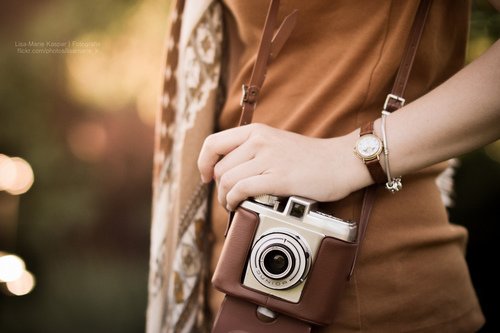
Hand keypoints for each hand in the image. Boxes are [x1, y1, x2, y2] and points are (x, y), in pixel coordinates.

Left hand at [197, 123, 368, 210]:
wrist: (342, 161)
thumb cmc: (311, 157)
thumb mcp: (276, 142)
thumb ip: (254, 150)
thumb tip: (229, 168)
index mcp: (256, 131)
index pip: (213, 143)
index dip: (203, 162)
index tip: (205, 177)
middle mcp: (259, 141)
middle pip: (219, 168)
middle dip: (218, 188)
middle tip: (227, 199)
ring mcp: (268, 158)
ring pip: (227, 180)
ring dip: (225, 198)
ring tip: (232, 205)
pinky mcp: (279, 178)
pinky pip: (242, 190)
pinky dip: (235, 202)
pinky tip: (239, 207)